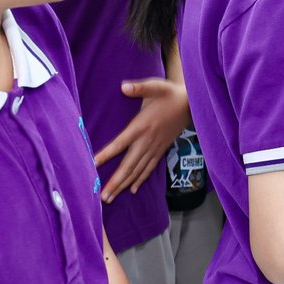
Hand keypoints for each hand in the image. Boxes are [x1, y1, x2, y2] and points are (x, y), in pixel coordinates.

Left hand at [95, 78, 189, 203]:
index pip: (120, 143)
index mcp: (141, 126)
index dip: (106, 154)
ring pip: (138, 171)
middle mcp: (147, 141)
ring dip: (124, 185)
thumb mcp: (155, 86)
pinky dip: (140, 180)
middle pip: (128, 165)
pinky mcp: (161, 150)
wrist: (191, 103)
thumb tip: (123, 87)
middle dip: (115, 182)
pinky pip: (149, 168)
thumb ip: (139, 87)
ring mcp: (155, 148)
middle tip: (103, 197)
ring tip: (111, 197)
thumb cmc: (169, 94)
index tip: (92, 164)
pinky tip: (132, 189)